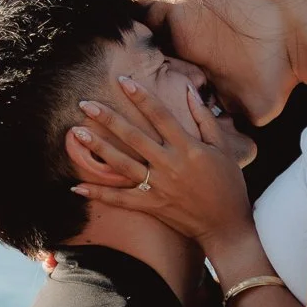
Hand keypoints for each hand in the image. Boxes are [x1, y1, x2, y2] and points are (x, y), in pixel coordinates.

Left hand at [67, 79, 257, 256]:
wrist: (226, 226)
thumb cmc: (229, 185)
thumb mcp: (222, 149)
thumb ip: (204, 119)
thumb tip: (189, 91)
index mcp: (188, 147)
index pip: (160, 115)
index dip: (141, 96)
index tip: (122, 81)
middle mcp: (170, 165)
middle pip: (133, 136)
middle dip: (108, 118)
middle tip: (85, 104)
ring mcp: (159, 186)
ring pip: (122, 164)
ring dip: (98, 148)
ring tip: (77, 133)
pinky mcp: (152, 206)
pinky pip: (121, 199)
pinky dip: (100, 193)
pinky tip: (78, 186)